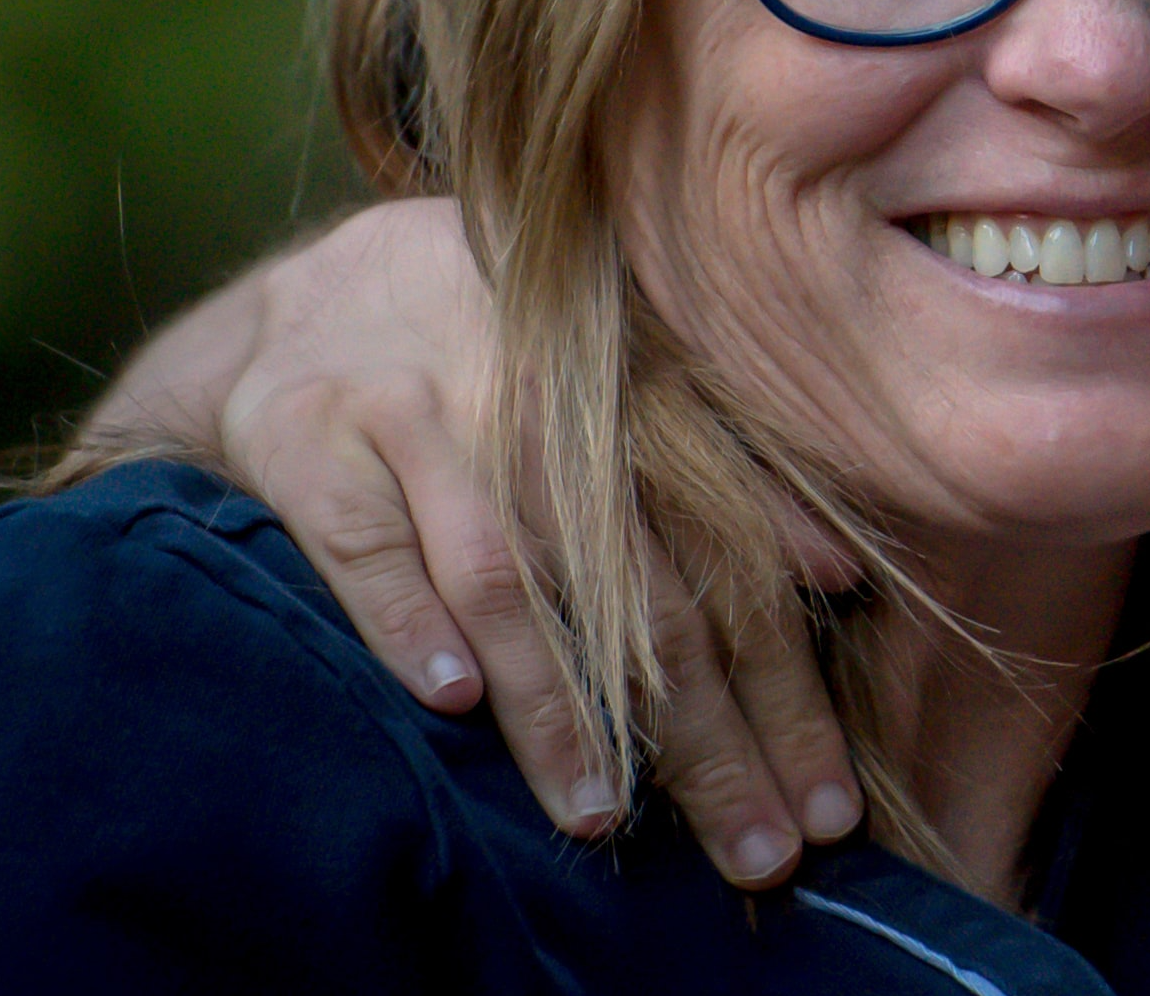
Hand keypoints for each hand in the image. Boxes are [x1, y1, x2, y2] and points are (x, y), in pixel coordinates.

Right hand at [95, 199, 864, 884]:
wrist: (311, 300)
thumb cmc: (498, 364)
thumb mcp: (624, 391)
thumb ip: (733, 476)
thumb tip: (838, 574)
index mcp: (635, 396)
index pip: (734, 565)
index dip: (786, 692)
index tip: (827, 803)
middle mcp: (538, 401)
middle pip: (640, 592)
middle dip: (704, 737)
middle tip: (752, 849)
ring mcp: (420, 414)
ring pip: (504, 576)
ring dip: (555, 704)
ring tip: (600, 810)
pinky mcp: (311, 438)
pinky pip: (367, 544)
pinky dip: (409, 622)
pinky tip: (452, 702)